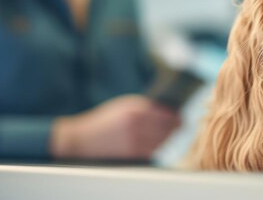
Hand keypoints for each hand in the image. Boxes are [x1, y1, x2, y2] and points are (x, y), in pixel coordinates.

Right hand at [50, 94, 180, 159]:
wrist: (81, 140)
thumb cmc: (105, 121)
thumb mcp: (123, 106)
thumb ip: (145, 106)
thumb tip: (168, 110)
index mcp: (135, 110)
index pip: (167, 115)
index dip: (177, 117)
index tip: (181, 117)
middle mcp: (136, 126)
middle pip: (168, 129)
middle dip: (175, 128)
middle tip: (180, 126)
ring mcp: (134, 142)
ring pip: (162, 142)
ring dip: (167, 138)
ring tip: (168, 134)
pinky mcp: (131, 155)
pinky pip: (152, 152)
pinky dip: (156, 147)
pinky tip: (155, 143)